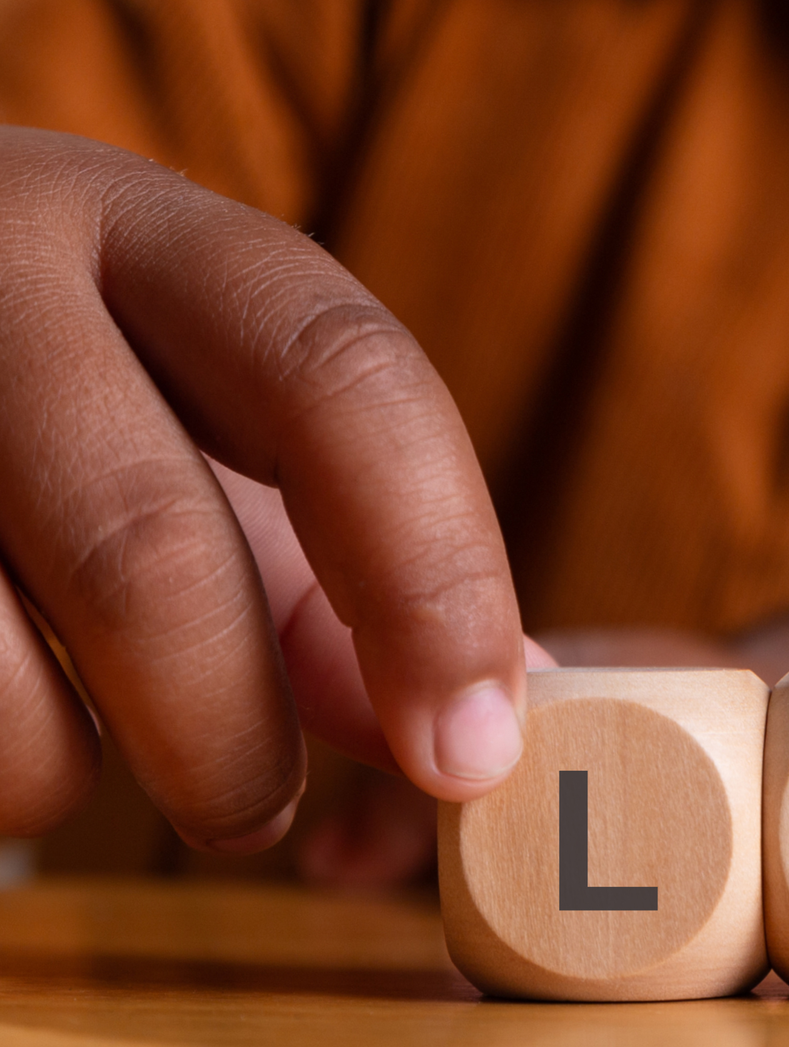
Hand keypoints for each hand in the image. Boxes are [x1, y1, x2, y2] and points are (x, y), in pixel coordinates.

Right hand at [0, 128, 532, 851]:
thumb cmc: (50, 391)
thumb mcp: (200, 418)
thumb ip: (343, 572)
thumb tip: (481, 734)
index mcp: (159, 235)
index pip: (343, 384)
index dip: (434, 582)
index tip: (475, 754)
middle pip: (145, 549)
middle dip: (228, 730)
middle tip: (257, 811)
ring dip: (72, 771)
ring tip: (93, 765)